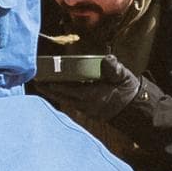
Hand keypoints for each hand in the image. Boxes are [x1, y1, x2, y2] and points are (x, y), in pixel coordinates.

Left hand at [33, 54, 148, 125]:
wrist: (136, 108)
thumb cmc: (127, 90)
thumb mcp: (123, 77)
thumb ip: (114, 69)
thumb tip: (107, 59)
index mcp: (92, 96)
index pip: (69, 90)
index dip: (56, 85)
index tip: (44, 80)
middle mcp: (86, 104)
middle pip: (63, 96)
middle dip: (49, 89)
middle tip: (36, 81)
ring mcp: (86, 109)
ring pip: (66, 100)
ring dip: (55, 93)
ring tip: (43, 85)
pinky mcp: (88, 111)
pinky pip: (72, 103)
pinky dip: (64, 96)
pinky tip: (58, 90)